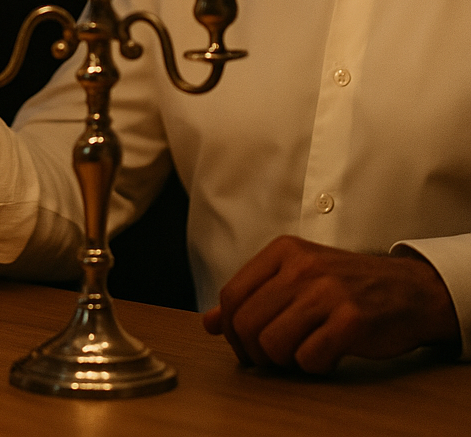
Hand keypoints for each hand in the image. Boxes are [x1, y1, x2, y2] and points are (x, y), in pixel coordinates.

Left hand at [202, 235, 459, 372]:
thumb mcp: (295, 276)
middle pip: (247, 322)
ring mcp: (326, 291)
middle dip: (253, 351)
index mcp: (282, 251)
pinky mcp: (351, 320)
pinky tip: (325, 355)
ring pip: (272, 342)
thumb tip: (209, 322)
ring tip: (298, 355)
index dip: (230, 329)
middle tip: (271, 359)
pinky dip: (312, 367)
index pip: (232, 294)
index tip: (244, 346)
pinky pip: (308, 358)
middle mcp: (300, 266)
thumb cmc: (344, 285)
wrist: (408, 289)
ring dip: (282, 362)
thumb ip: (252, 296)